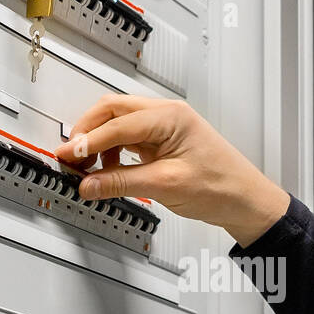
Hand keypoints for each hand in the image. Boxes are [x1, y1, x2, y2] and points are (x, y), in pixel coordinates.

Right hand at [57, 94, 289, 247]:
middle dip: (87, 133)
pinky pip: (127, 141)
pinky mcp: (162, 144)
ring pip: (117, 125)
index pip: (117, 123)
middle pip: (112, 112)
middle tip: (69, 157)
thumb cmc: (221, 186)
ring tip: (87, 169)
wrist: (246, 201)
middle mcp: (166, 116)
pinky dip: (111, 154)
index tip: (67, 156)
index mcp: (170, 116)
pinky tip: (107, 172)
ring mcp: (163, 128)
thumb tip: (88, 184)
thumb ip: (122, 183)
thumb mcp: (166, 185)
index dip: (87, 140)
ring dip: (98, 144)